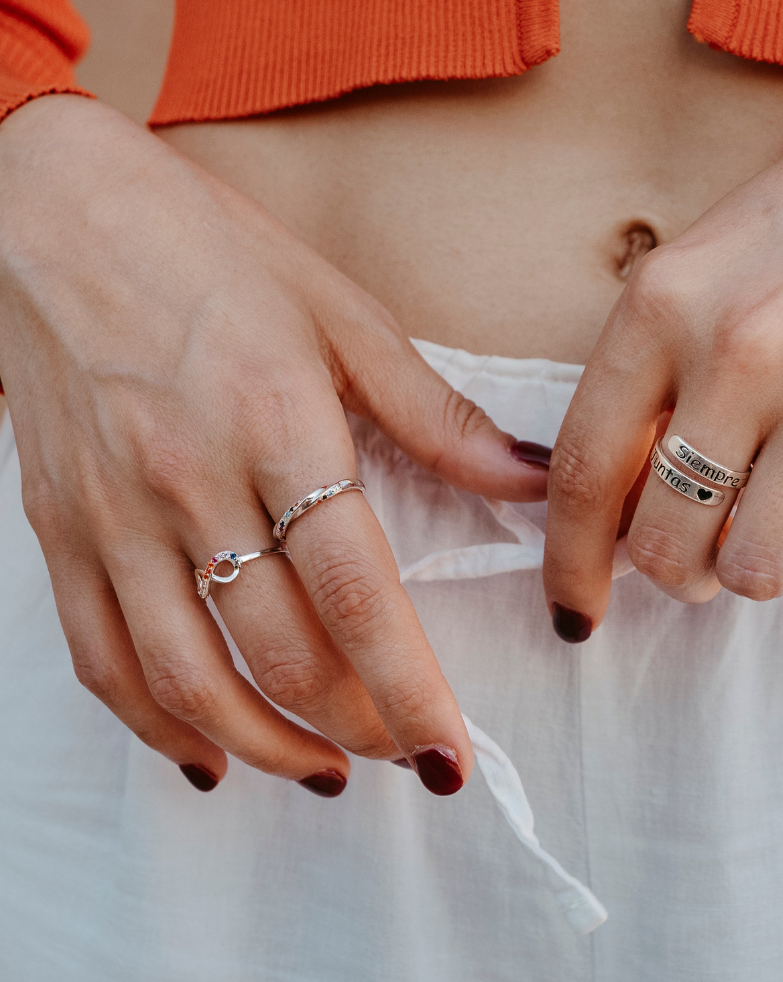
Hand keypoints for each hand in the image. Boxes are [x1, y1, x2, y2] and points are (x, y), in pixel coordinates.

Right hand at [0, 95, 547, 792]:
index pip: (357, 592)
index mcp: (278, 423)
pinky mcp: (60, 529)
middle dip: (358, 725)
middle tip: (405, 752)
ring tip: (325, 772)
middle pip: (283, 651)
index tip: (449, 754)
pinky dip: (156, 725)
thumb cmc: (210, 252)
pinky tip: (208, 755)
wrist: (52, 210)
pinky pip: (101, 658)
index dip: (410, 688)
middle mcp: (190, 482)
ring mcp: (113, 515)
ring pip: (190, 679)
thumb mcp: (342, 316)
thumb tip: (532, 479)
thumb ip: (439, 416)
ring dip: (267, 746)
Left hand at [543, 89, 782, 636]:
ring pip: (756, 572)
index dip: (569, 564)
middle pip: (664, 543)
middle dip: (677, 570)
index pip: (582, 474)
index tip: (574, 611)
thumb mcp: (690, 282)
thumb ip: (643, 391)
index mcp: (659, 307)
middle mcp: (739, 348)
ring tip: (780, 516)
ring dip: (758, 569)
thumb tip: (614, 521)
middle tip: (705, 542)